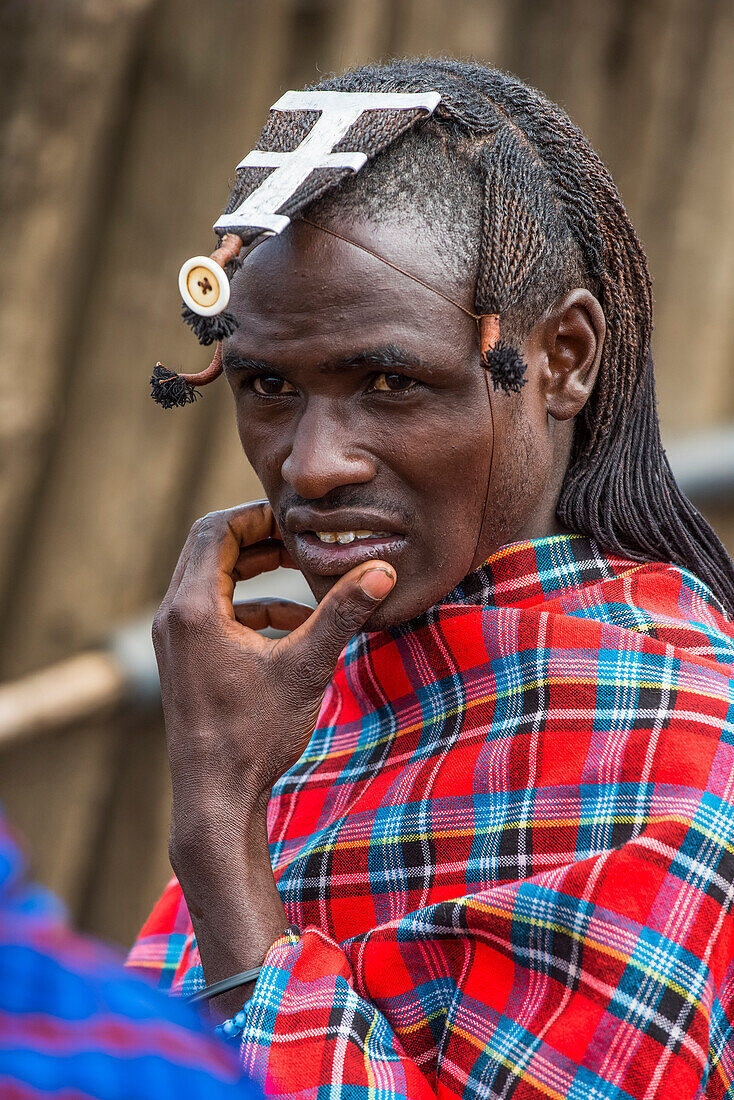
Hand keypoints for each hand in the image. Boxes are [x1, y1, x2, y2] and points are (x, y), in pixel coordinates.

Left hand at [152, 499, 395, 877]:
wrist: (216, 798)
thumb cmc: (254, 737)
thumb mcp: (306, 668)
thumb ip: (342, 614)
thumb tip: (383, 572)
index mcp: (194, 609)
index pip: (215, 529)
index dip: (258, 516)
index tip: (298, 522)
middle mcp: (174, 617)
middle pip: (209, 547)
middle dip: (259, 538)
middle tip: (304, 539)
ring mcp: (176, 639)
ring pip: (212, 579)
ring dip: (256, 570)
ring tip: (305, 573)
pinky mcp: (186, 658)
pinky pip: (216, 612)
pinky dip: (252, 606)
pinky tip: (296, 624)